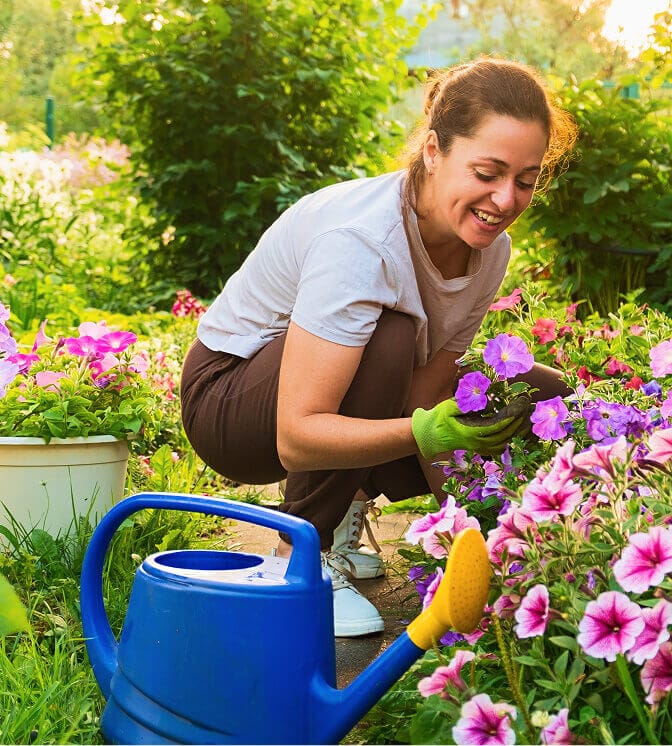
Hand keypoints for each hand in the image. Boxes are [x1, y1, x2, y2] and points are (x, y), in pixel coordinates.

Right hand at [411, 395, 530, 458]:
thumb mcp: (449, 407)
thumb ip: (466, 404)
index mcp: (472, 433)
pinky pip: (500, 447)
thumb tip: (485, 401)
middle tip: (529, 407)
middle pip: (505, 434)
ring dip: (518, 432)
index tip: (522, 403)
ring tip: (528, 419)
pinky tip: (516, 432)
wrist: (428, 436)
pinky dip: (510, 440)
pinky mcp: (479, 448)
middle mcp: (478, 443)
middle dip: (519, 421)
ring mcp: (479, 448)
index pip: (498, 425)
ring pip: (505, 443)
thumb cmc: (437, 419)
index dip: (512, 415)